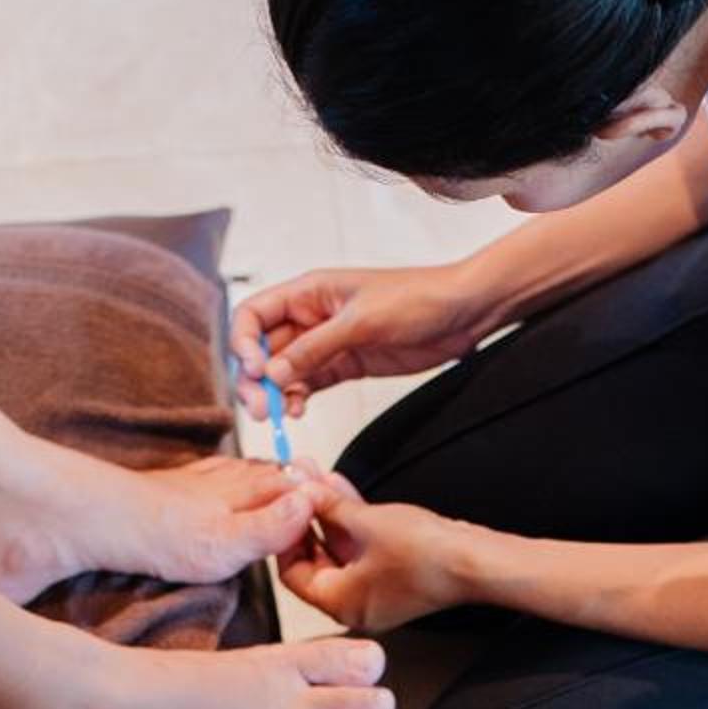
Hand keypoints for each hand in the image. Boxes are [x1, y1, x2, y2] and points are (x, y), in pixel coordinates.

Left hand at [79, 454, 333, 587]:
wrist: (99, 520)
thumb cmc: (159, 537)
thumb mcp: (227, 544)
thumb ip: (272, 527)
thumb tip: (310, 504)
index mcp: (245, 491)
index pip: (295, 486)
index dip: (318, 495)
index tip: (339, 506)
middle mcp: (225, 478)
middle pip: (273, 474)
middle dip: (296, 481)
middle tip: (319, 493)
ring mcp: (197, 480)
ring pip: (243, 471)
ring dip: (264, 477)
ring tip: (282, 485)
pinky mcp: (172, 486)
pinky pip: (211, 474)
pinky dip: (227, 476)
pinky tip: (224, 481)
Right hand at [231, 264, 501, 416]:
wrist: (463, 313)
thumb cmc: (418, 299)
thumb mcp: (361, 322)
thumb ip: (315, 348)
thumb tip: (272, 373)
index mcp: (308, 292)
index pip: (253, 314)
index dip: (244, 343)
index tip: (257, 371)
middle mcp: (311, 316)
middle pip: (263, 348)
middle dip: (255, 378)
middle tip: (259, 408)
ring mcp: (327, 343)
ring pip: (284, 370)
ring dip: (274, 393)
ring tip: (277, 416)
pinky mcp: (345, 364)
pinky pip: (309, 383)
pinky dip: (297, 398)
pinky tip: (297, 411)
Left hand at [275, 486, 478, 633]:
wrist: (474, 560)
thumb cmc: (425, 553)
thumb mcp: (365, 522)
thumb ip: (328, 506)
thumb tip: (304, 490)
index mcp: (339, 602)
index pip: (292, 573)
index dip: (285, 536)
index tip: (283, 506)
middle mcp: (354, 604)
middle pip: (315, 560)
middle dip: (307, 517)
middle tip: (299, 484)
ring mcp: (374, 591)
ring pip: (339, 550)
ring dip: (329, 514)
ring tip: (318, 476)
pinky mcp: (392, 577)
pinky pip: (362, 549)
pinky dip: (351, 523)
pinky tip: (341, 490)